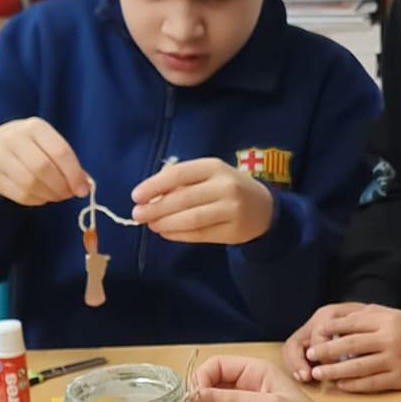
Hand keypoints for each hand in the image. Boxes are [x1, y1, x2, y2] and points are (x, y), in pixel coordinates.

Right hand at [0, 118, 89, 205]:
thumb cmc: (32, 147)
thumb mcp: (49, 144)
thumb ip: (68, 162)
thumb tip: (84, 186)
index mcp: (35, 127)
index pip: (60, 151)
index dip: (74, 174)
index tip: (83, 190)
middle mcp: (14, 138)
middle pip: (43, 168)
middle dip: (61, 187)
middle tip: (69, 194)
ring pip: (30, 184)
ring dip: (50, 195)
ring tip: (57, 195)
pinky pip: (20, 195)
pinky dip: (37, 200)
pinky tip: (42, 196)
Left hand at [131, 158, 273, 244]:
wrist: (264, 208)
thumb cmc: (227, 187)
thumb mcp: (208, 174)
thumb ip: (181, 180)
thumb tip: (150, 195)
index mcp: (215, 167)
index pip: (179, 174)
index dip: (155, 185)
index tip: (136, 196)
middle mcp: (225, 187)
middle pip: (183, 199)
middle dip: (156, 208)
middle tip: (138, 215)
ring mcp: (231, 210)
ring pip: (191, 219)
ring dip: (166, 224)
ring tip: (151, 225)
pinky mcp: (233, 231)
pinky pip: (200, 235)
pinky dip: (178, 235)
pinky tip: (166, 232)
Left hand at [295, 303, 400, 393]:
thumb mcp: (392, 315)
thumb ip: (366, 317)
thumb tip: (336, 322)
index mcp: (387, 320)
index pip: (353, 324)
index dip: (332, 329)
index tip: (316, 333)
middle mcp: (389, 340)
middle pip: (351, 346)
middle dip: (327, 351)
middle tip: (310, 355)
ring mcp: (394, 361)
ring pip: (358, 368)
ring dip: (334, 371)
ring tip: (318, 373)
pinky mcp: (399, 379)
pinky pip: (371, 384)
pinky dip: (353, 385)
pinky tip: (340, 385)